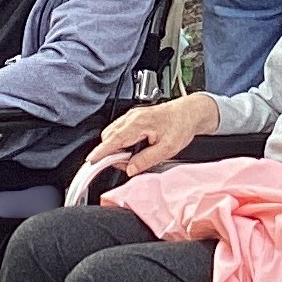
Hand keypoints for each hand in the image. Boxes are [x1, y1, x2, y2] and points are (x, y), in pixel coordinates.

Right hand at [88, 93, 217, 180]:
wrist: (190, 112)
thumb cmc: (181, 126)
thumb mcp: (167, 149)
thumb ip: (146, 160)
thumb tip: (130, 169)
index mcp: (139, 123)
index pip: (113, 139)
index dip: (101, 152)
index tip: (91, 161)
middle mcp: (133, 117)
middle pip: (109, 137)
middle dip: (110, 152)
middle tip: (125, 164)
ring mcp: (132, 116)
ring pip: (113, 133)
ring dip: (116, 147)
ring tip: (133, 157)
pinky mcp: (134, 117)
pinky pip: (119, 130)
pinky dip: (120, 141)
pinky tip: (133, 148)